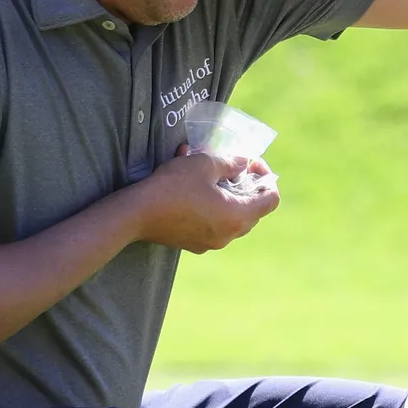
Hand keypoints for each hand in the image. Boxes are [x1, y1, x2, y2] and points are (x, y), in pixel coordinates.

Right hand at [128, 146, 280, 252]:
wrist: (136, 214)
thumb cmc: (173, 186)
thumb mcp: (204, 164)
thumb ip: (231, 163)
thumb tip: (244, 163)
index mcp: (237, 216)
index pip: (271, 200)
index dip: (267, 178)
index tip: (253, 164)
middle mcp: (229, 234)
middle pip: (254, 211)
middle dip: (249, 187)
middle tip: (235, 168)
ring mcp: (212, 243)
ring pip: (233, 218)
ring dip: (230, 197)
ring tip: (213, 175)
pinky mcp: (195, 244)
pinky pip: (214, 225)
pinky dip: (213, 208)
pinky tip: (196, 189)